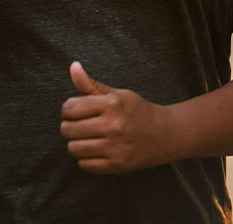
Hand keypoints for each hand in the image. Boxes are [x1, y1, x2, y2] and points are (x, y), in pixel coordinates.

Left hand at [60, 61, 181, 173]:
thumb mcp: (117, 94)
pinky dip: (86, 158)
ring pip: (73, 148)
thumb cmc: (136, 111)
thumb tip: (73, 66)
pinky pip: (84, 165)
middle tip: (81, 125)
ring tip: (88, 138)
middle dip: (70, 126)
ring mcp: (116, 148)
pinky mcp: (117, 165)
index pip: (69, 108)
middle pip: (68, 129)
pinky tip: (97, 150)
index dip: (69, 109)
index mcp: (113, 104)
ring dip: (76, 143)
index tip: (77, 110)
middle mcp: (114, 126)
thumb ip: (91, 84)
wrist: (165, 134)